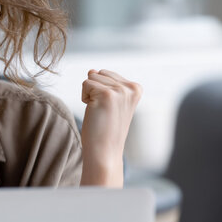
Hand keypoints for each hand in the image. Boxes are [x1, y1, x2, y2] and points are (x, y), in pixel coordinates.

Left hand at [80, 69, 141, 184]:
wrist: (104, 152)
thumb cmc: (104, 128)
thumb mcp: (109, 101)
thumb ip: (104, 83)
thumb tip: (91, 69)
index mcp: (136, 88)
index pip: (107, 73)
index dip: (101, 90)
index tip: (109, 109)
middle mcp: (131, 87)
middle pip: (98, 73)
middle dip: (94, 90)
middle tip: (103, 111)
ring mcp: (120, 90)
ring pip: (91, 77)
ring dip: (89, 95)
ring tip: (100, 112)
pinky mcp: (107, 94)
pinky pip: (85, 84)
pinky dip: (84, 98)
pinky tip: (95, 112)